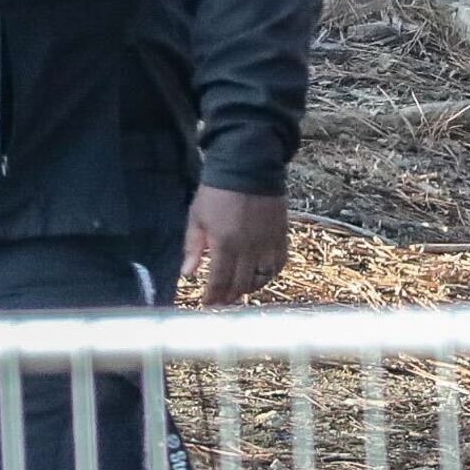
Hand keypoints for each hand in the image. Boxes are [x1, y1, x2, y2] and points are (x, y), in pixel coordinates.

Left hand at [179, 188, 287, 306]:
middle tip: (222, 301)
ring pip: (262, 278)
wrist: (248, 165)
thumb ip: (193, 246)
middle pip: (241, 284)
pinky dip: (270, 274)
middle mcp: (249, 248)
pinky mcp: (281, 235)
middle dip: (229, 296)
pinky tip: (261, 275)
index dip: (213, 296)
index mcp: (225, 243)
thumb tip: (187, 274)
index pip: (219, 281)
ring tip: (240, 290)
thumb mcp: (197, 216)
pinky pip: (279, 263)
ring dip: (250, 288)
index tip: (207, 304)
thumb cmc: (217, 191)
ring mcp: (268, 243)